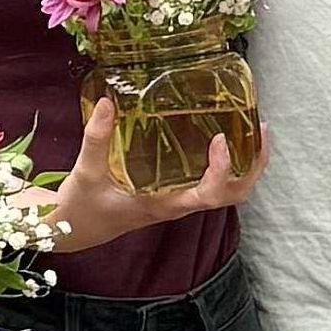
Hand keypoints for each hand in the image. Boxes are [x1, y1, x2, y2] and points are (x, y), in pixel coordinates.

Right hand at [52, 95, 255, 253]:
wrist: (71, 229)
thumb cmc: (80, 209)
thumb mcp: (86, 172)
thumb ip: (96, 138)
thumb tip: (109, 101)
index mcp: (164, 204)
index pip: (209, 195)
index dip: (222, 169)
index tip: (219, 140)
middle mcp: (178, 204)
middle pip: (232, 195)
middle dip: (253, 167)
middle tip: (260, 131)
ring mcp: (177, 199)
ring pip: (226, 190)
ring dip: (245, 165)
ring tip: (252, 130)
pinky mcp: (171, 192)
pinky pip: (209, 181)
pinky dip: (225, 162)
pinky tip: (220, 136)